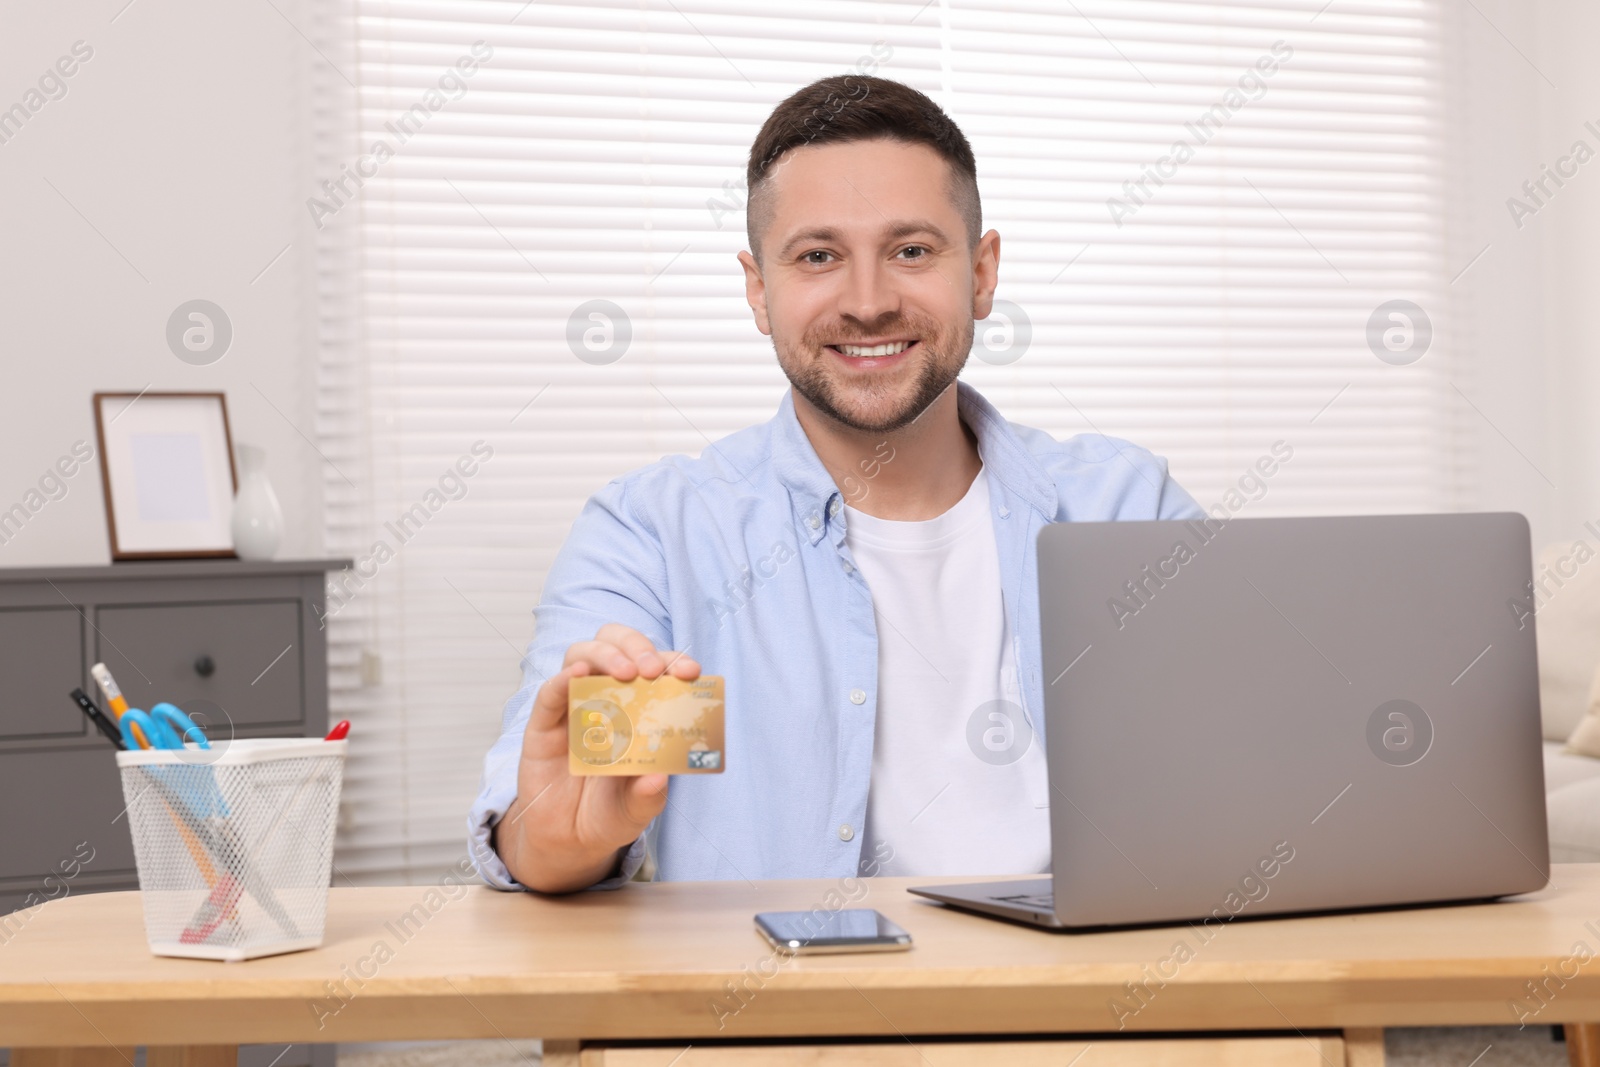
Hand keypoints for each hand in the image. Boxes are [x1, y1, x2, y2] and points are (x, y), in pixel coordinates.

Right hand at [496, 623, 699, 892]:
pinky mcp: (543, 725)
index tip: (689, 671)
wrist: (567, 840)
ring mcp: (574, 708)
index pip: (657, 669)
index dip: (673, 662)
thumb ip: (648, 796)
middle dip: (638, 647)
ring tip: (623, 672)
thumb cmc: (610, 814)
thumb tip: (660, 778)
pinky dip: (563, 678)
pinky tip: (577, 676)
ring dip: (604, 655)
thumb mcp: (636, 810)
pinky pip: (549, 693)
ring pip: (582, 656)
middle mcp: (607, 699)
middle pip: (618, 646)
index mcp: (640, 709)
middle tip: (651, 669)